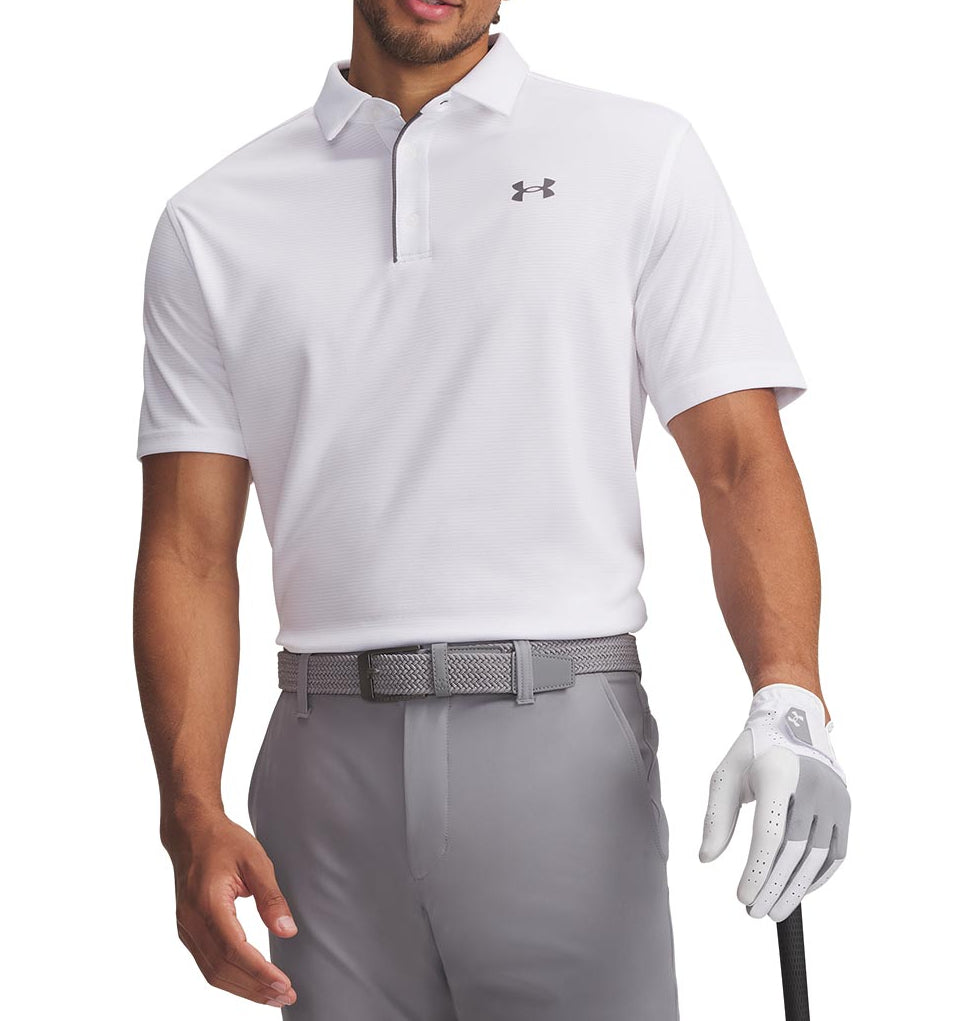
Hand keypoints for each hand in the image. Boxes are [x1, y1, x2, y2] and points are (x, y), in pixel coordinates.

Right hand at [163, 811, 298, 1006]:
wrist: (191, 832)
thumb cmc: (224, 841)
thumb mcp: (256, 860)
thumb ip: (271, 897)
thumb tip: (288, 931)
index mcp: (208, 903)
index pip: (234, 950)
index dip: (259, 972)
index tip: (284, 985)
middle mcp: (192, 921)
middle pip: (222, 969)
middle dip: (254, 988)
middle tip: (286, 995)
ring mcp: (186, 928)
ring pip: (212, 972)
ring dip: (243, 988)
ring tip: (273, 994)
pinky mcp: (188, 931)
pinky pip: (207, 964)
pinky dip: (230, 978)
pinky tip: (252, 981)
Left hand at [699, 683, 849, 921]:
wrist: (794, 721)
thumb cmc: (754, 751)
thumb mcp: (726, 775)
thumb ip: (716, 817)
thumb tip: (706, 858)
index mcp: (779, 774)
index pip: (770, 834)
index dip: (757, 870)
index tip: (742, 896)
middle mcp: (813, 786)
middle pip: (794, 851)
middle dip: (773, 887)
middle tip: (754, 912)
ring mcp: (834, 798)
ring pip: (816, 857)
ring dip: (796, 889)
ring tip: (774, 909)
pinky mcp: (846, 808)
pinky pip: (836, 853)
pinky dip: (819, 877)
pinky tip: (800, 891)